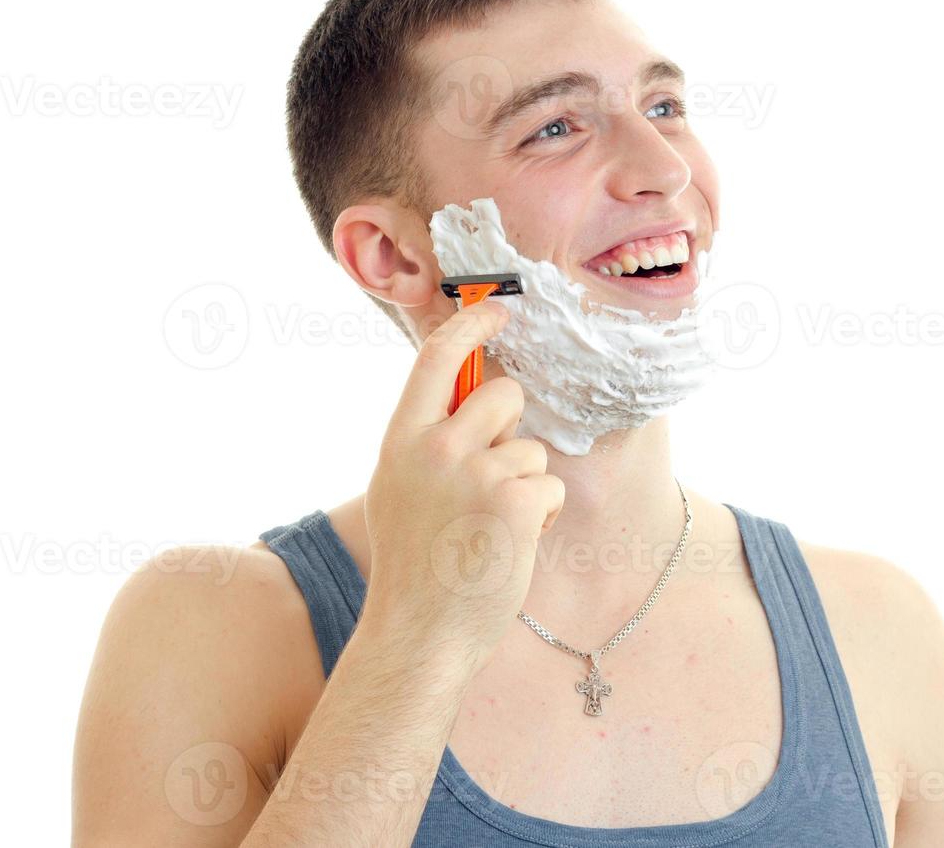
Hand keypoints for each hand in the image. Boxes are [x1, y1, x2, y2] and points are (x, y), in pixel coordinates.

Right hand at [362, 300, 564, 666]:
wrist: (419, 633)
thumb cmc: (412, 565)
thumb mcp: (397, 488)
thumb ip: (423, 441)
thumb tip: (460, 397)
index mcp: (401, 440)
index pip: (436, 358)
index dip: (472, 326)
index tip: (498, 310)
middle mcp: (437, 448)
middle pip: (504, 395)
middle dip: (512, 427)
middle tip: (493, 475)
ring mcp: (477, 474)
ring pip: (531, 448)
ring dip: (523, 483)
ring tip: (490, 527)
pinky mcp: (515, 502)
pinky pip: (547, 484)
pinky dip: (538, 515)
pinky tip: (508, 545)